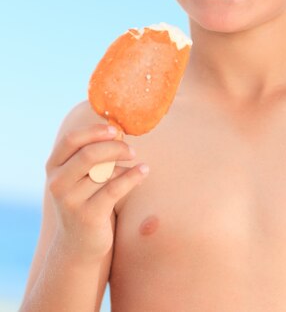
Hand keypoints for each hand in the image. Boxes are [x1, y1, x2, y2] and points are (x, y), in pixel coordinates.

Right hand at [45, 124, 148, 261]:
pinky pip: (115, 189)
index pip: (71, 140)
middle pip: (89, 155)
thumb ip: (92, 154)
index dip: (94, 131)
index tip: (115, 129)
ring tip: (137, 166)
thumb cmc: (86, 199)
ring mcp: (70, 201)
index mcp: (54, 167)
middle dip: (114, 148)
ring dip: (124, 166)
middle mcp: (57, 183)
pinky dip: (132, 176)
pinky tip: (144, 170)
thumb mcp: (81, 175)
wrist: (79, 244)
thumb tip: (118, 130)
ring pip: (104, 172)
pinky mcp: (87, 216)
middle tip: (131, 150)